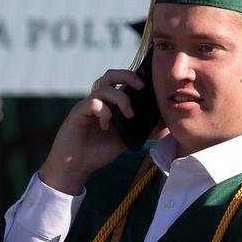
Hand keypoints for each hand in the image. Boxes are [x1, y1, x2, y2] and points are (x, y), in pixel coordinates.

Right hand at [38, 69, 146, 194]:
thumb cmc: (98, 151)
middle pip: (111, 75)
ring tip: (128, 115)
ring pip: (104, 88)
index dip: (135, 77)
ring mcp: (87, 105)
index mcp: (109, 104)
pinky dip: (104, 113)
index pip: (121, 81)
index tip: (151, 84)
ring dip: (121, 99)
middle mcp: (98, 101)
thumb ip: (141, 129)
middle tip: (141, 87)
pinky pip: (93, 103)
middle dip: (128, 76)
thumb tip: (164, 121)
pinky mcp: (78, 113)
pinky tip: (105, 126)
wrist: (76, 166)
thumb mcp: (126, 139)